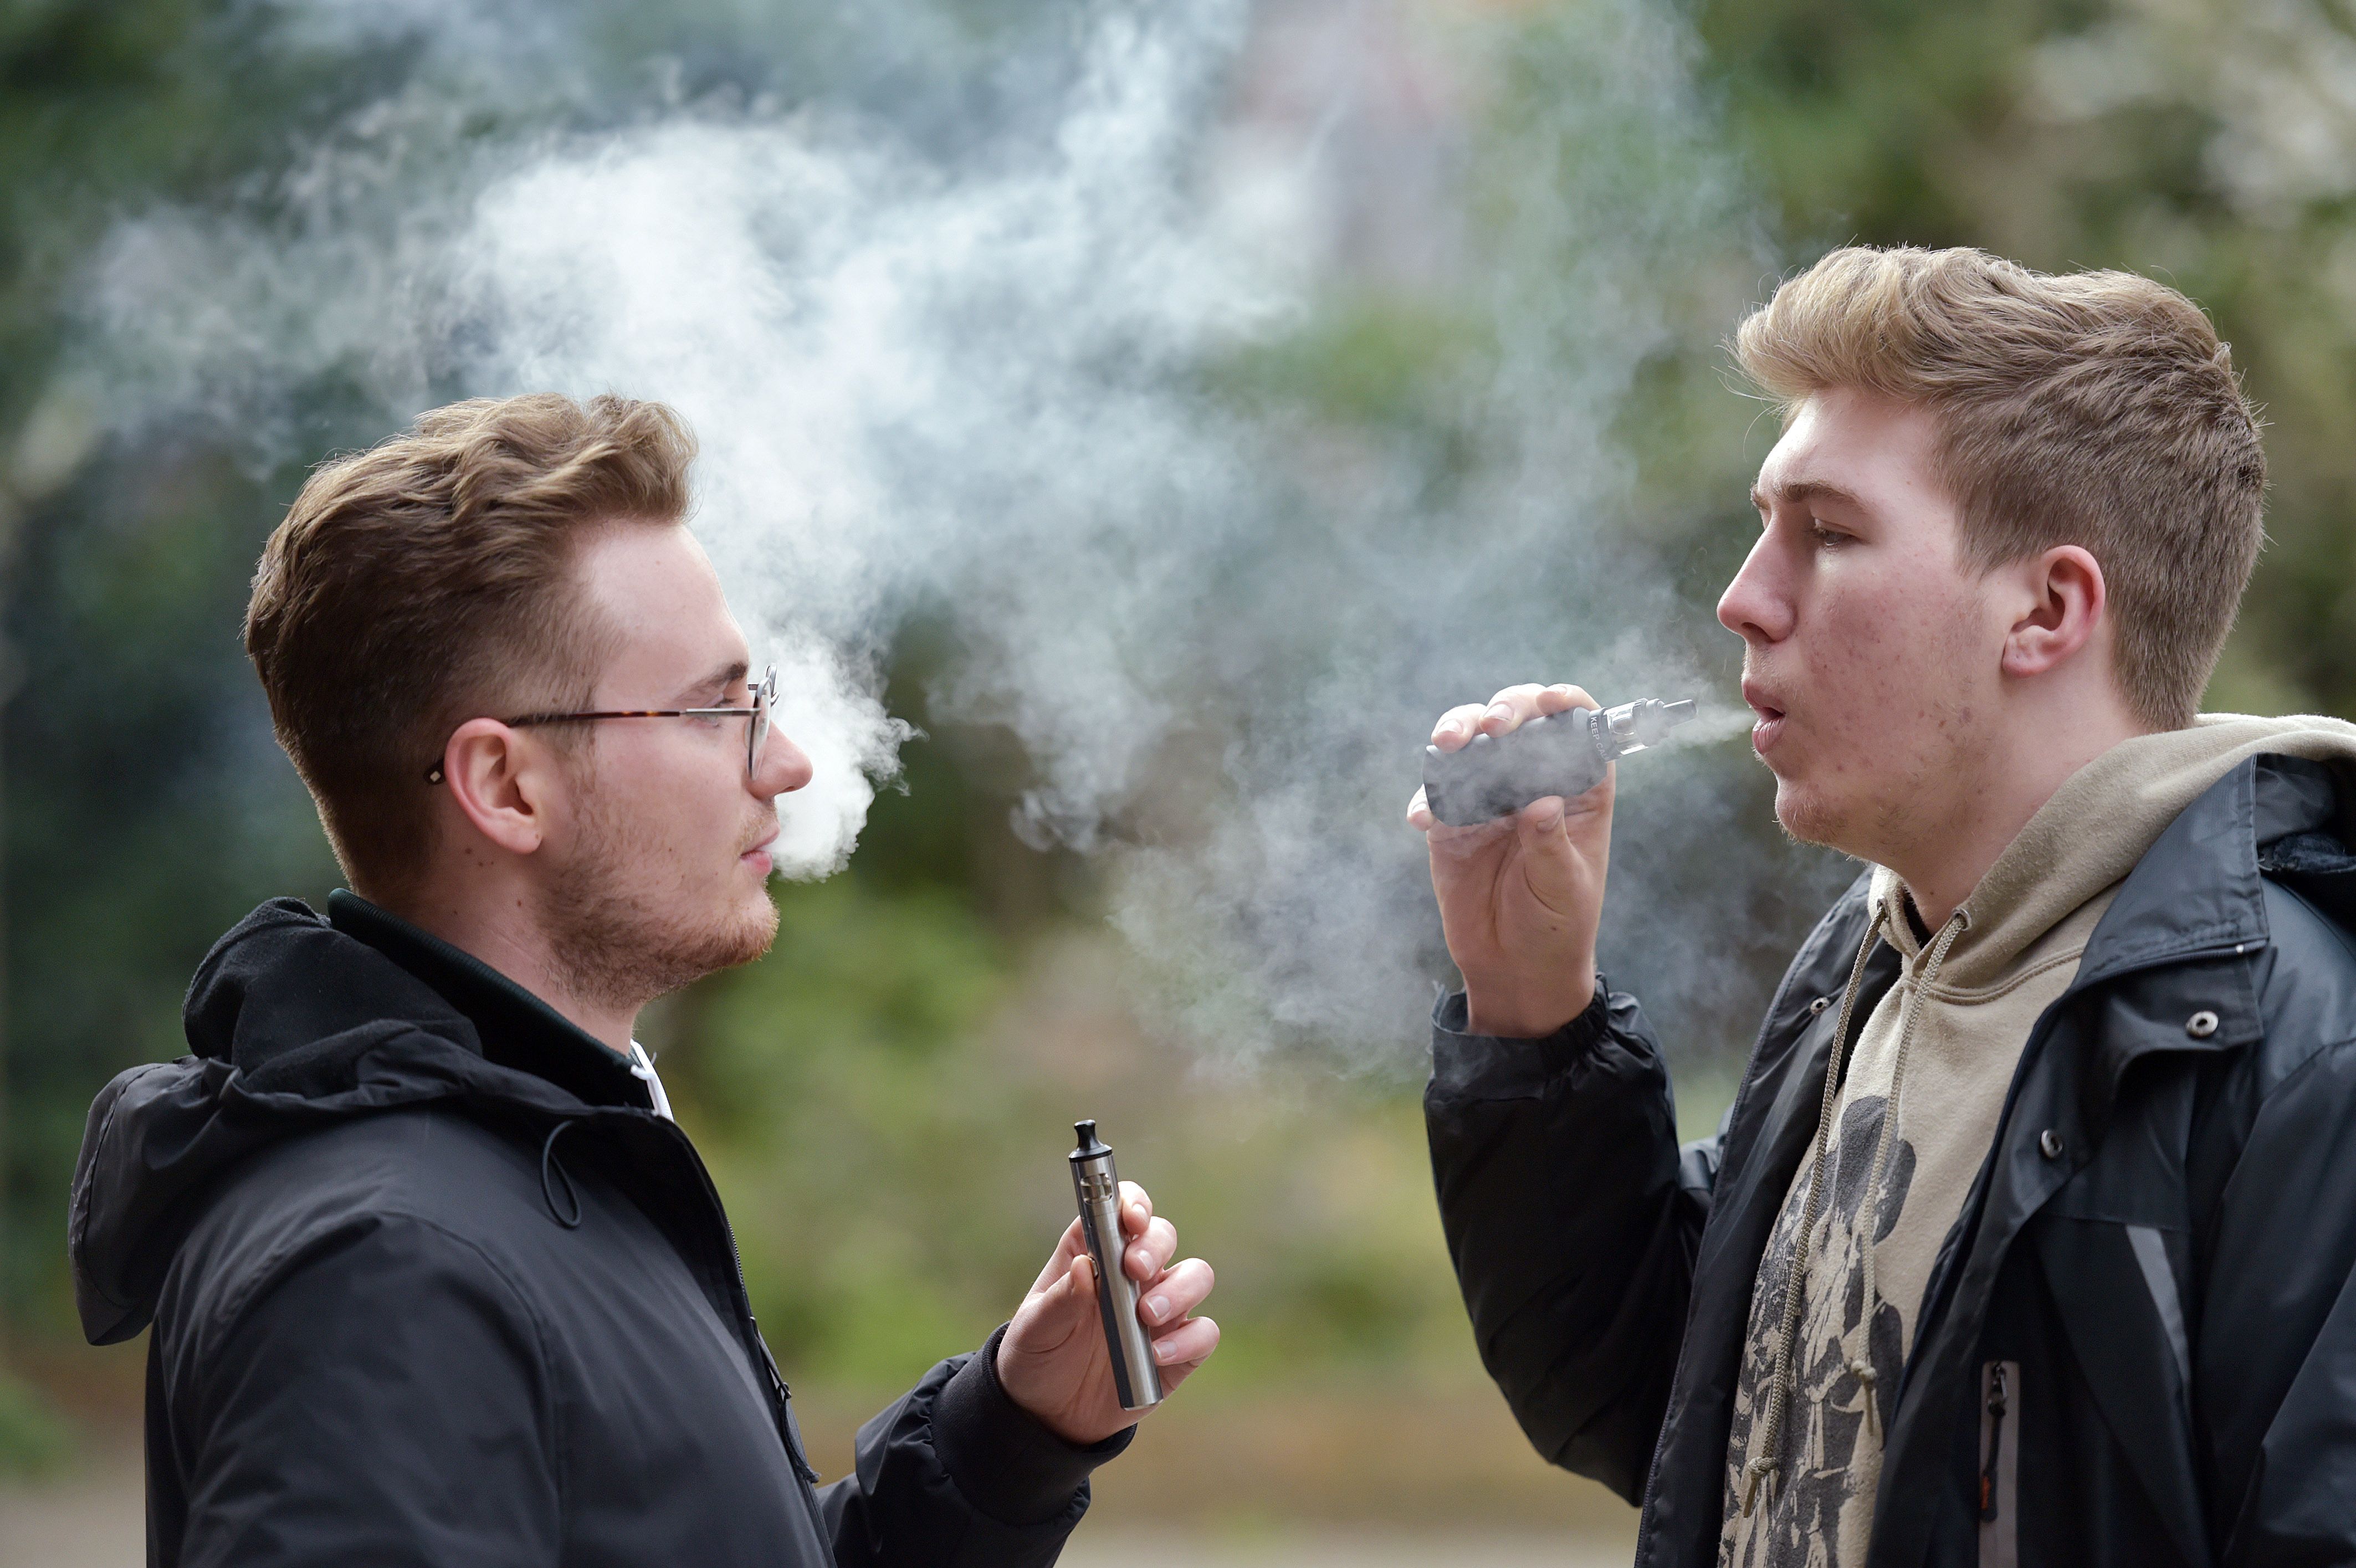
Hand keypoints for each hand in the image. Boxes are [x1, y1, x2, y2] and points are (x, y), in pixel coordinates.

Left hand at [995, 1181, 1217, 1444]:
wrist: (1046, 1414)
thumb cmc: (1037, 1355)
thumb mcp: (1034, 1329)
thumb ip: (1059, 1299)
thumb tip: (1084, 1266)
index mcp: (1095, 1254)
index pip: (1124, 1209)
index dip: (1134, 1204)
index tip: (1130, 1218)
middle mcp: (1133, 1275)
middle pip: (1163, 1236)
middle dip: (1155, 1246)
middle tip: (1135, 1270)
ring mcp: (1160, 1310)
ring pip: (1196, 1276)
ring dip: (1179, 1289)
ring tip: (1146, 1315)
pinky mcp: (1178, 1350)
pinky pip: (1204, 1332)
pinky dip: (1188, 1339)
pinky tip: (1156, 1354)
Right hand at [1406, 682, 1611, 1036]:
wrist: (1514, 969)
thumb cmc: (1556, 927)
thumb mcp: (1564, 887)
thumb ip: (1550, 843)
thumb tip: (1540, 803)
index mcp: (1579, 790)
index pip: (1579, 729)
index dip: (1565, 705)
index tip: (1546, 702)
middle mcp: (1534, 782)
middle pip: (1519, 722)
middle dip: (1503, 711)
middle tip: (1490, 727)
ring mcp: (1490, 797)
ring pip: (1472, 743)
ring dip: (1457, 732)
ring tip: (1447, 745)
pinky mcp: (1451, 821)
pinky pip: (1435, 792)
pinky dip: (1427, 796)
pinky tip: (1424, 818)